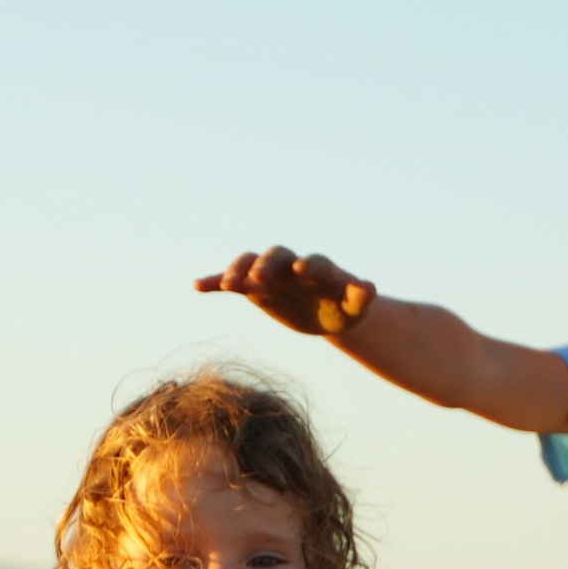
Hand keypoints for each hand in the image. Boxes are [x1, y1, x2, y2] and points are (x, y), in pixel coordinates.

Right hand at [194, 246, 375, 337]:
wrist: (327, 312)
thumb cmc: (344, 308)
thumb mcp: (355, 308)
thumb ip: (361, 297)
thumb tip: (370, 288)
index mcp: (320, 268)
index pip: (313, 261)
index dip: (308, 264)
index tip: (301, 270)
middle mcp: (291, 265)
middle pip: (277, 255)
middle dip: (267, 264)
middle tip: (258, 279)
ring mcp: (271, 274)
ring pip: (251, 263)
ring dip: (239, 269)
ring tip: (228, 285)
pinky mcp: (254, 288)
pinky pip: (232, 281)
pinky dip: (216, 281)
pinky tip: (197, 286)